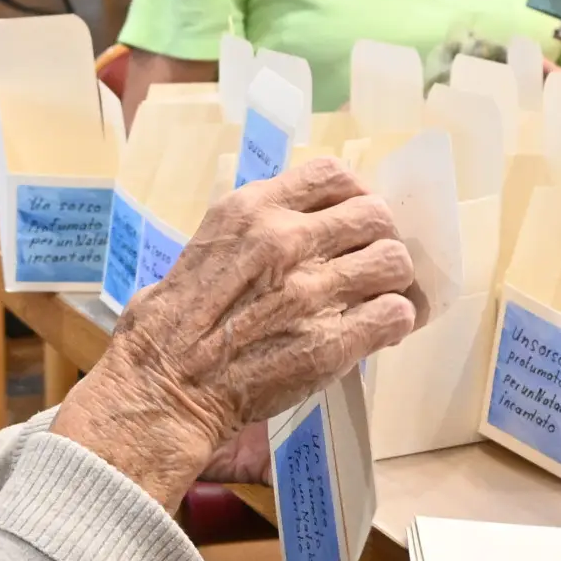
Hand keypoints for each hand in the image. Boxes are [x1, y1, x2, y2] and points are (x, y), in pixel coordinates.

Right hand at [53, 158, 419, 508]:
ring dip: (391, 280)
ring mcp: (314, 290)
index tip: (350, 219)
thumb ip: (257, 228)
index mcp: (253, 210)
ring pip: (394, 261)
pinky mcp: (334, 340)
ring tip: (376, 297)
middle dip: (378, 238)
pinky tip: (378, 330)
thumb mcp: (208, 245)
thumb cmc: (171, 322)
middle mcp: (287, 240)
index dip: (353, 195)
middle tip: (367, 263)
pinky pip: (396, 313)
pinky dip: (396, 321)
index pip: (333, 175)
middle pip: (375, 214)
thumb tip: (303, 225)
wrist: (164, 386)